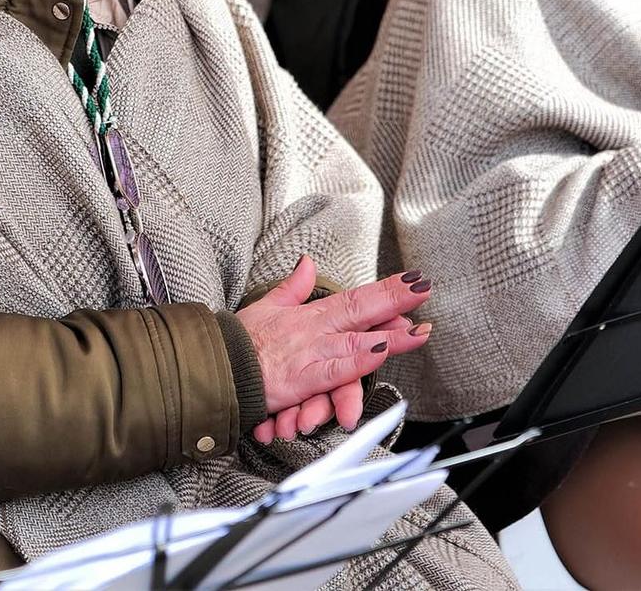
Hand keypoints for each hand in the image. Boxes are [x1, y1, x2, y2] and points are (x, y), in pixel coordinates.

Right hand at [235, 257, 433, 443]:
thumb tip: (308, 262)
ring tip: (418, 331)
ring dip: (390, 336)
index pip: (355, 297)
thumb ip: (292, 287)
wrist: (215, 369)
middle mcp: (315, 329)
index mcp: (310, 314)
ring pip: (356, 340)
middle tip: (424, 288)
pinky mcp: (302, 377)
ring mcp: (311, 352)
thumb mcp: (266, 306)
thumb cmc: (239, 342)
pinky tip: (380, 353)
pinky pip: (336, 369)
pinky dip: (358, 360)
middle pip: (360, 310)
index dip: (386, 289)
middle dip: (394, 298)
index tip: (413, 280)